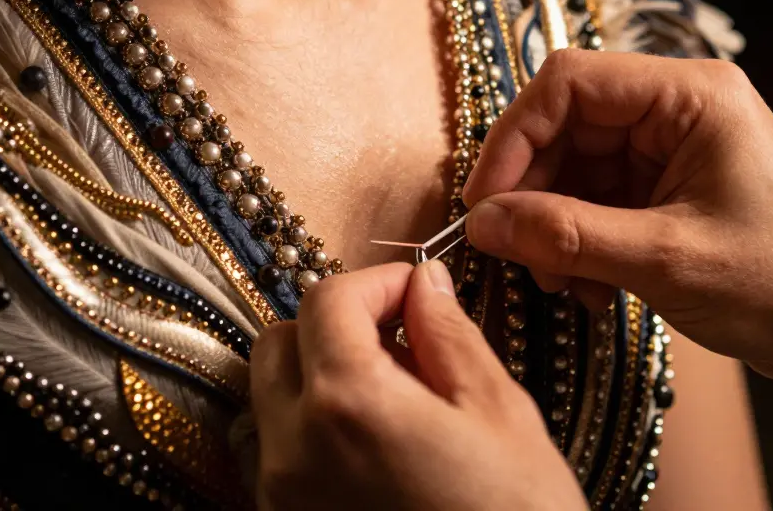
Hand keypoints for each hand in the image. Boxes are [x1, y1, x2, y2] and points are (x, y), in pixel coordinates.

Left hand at [250, 261, 585, 510]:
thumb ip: (449, 336)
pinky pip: (280, 452)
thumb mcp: (501, 416)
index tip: (416, 292)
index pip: (327, 300)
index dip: (376, 283)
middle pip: (281, 341)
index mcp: (348, 404)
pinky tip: (377, 446)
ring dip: (320, 376)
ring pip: (272, 397)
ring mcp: (282, 494)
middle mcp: (294, 447)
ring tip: (395, 399)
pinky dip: (314, 428)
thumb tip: (425, 285)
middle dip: (334, 323)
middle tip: (400, 339)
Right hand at [460, 50, 772, 439]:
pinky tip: (590, 288)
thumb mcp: (662, 259)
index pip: (568, 83)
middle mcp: (678, 109)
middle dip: (534, 194)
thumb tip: (480, 224)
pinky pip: (597, 199)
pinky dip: (579, 242)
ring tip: (561, 283)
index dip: (514, 139)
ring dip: (554, 227)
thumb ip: (564, 236)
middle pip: (565, 127)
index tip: (485, 203)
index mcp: (690, 95)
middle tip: (515, 252)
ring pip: (575, 168)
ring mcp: (673, 148)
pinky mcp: (669, 187)